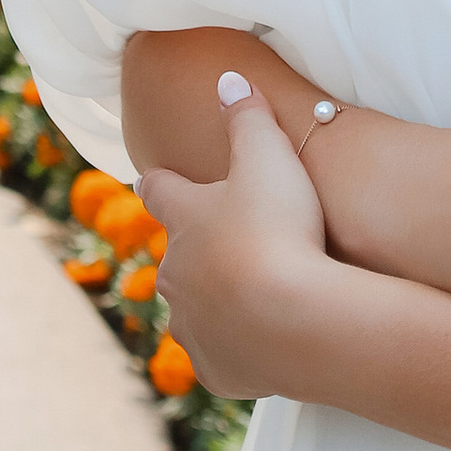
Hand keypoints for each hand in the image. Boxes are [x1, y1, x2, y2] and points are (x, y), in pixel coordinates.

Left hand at [144, 71, 332, 398]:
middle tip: (228, 245)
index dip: (159, 183)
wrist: (297, 319)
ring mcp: (192, 327)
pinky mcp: (216, 370)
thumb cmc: (280, 228)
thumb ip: (247, 114)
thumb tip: (228, 79)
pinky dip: (240, 346)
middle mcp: (175, 275)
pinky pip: (222, 355)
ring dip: (217, 302)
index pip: (159, 191)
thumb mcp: (269, 155)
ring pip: (194, 310)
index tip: (153, 179)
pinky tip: (267, 340)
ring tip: (253, 297)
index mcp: (184, 220)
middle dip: (196, 252)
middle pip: (176, 258)